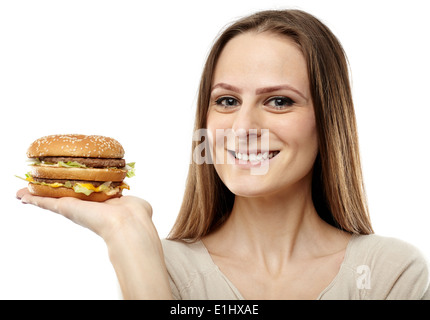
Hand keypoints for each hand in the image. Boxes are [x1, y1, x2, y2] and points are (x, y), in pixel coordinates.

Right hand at [16, 188, 171, 298]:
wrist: (126, 224)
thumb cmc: (134, 214)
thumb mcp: (134, 203)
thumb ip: (133, 202)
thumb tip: (140, 206)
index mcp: (102, 203)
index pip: (87, 195)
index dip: (77, 189)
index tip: (67, 185)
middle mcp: (86, 207)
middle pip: (66, 197)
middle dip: (53, 193)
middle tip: (38, 188)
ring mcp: (74, 208)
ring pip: (52, 200)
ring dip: (37, 195)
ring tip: (24, 191)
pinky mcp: (65, 208)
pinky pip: (45, 202)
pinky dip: (32, 198)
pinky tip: (22, 194)